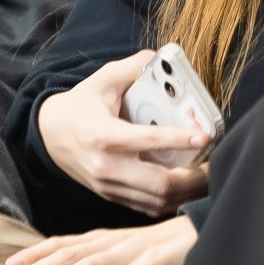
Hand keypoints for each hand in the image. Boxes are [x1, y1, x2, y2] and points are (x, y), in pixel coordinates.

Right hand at [34, 53, 212, 214]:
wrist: (48, 134)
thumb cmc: (80, 105)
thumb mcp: (103, 79)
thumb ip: (134, 66)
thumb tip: (163, 56)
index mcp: (103, 135)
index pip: (146, 140)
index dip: (178, 139)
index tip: (203, 135)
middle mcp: (106, 166)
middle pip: (158, 184)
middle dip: (193, 178)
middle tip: (215, 164)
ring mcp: (108, 186)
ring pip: (156, 202)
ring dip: (187, 193)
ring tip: (207, 177)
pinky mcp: (111, 196)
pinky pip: (147, 207)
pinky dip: (171, 200)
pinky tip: (187, 187)